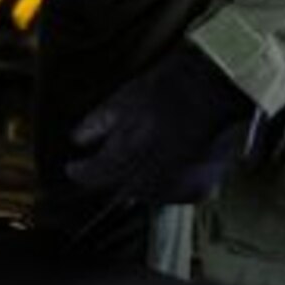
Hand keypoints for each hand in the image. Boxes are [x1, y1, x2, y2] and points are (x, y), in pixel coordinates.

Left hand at [65, 43, 262, 205]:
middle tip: (105, 164)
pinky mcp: (200, 188)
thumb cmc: (165, 91)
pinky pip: (174, 195)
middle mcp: (149, 178)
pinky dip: (166, 187)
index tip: (73, 168)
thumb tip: (75, 140)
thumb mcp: (120, 101)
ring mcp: (176, 185)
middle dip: (108, 178)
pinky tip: (164, 169)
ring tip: (138, 163)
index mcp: (125, 157)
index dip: (80, 172)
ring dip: (136, 184)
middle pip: (118, 189)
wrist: (212, 89)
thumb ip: (95, 125)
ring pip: (146, 195)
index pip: (93, 176)